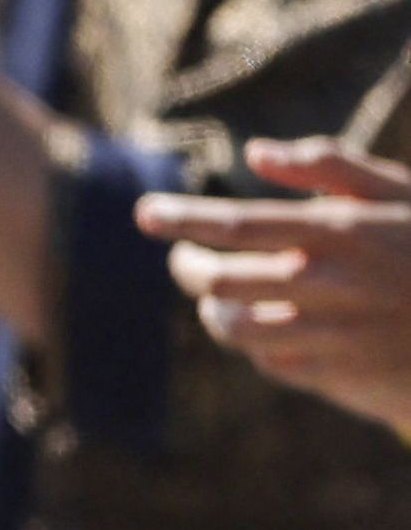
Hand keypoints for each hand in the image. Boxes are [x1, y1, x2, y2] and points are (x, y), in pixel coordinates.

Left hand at [143, 143, 410, 438]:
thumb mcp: (402, 195)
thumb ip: (332, 168)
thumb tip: (259, 152)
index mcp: (342, 232)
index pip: (238, 224)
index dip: (183, 219)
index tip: (144, 213)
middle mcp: (330, 284)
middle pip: (221, 278)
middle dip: (189, 266)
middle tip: (186, 259)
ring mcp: (333, 335)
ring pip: (234, 326)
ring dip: (215, 309)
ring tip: (217, 295)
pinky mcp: (341, 376)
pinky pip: (269, 361)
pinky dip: (255, 344)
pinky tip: (263, 326)